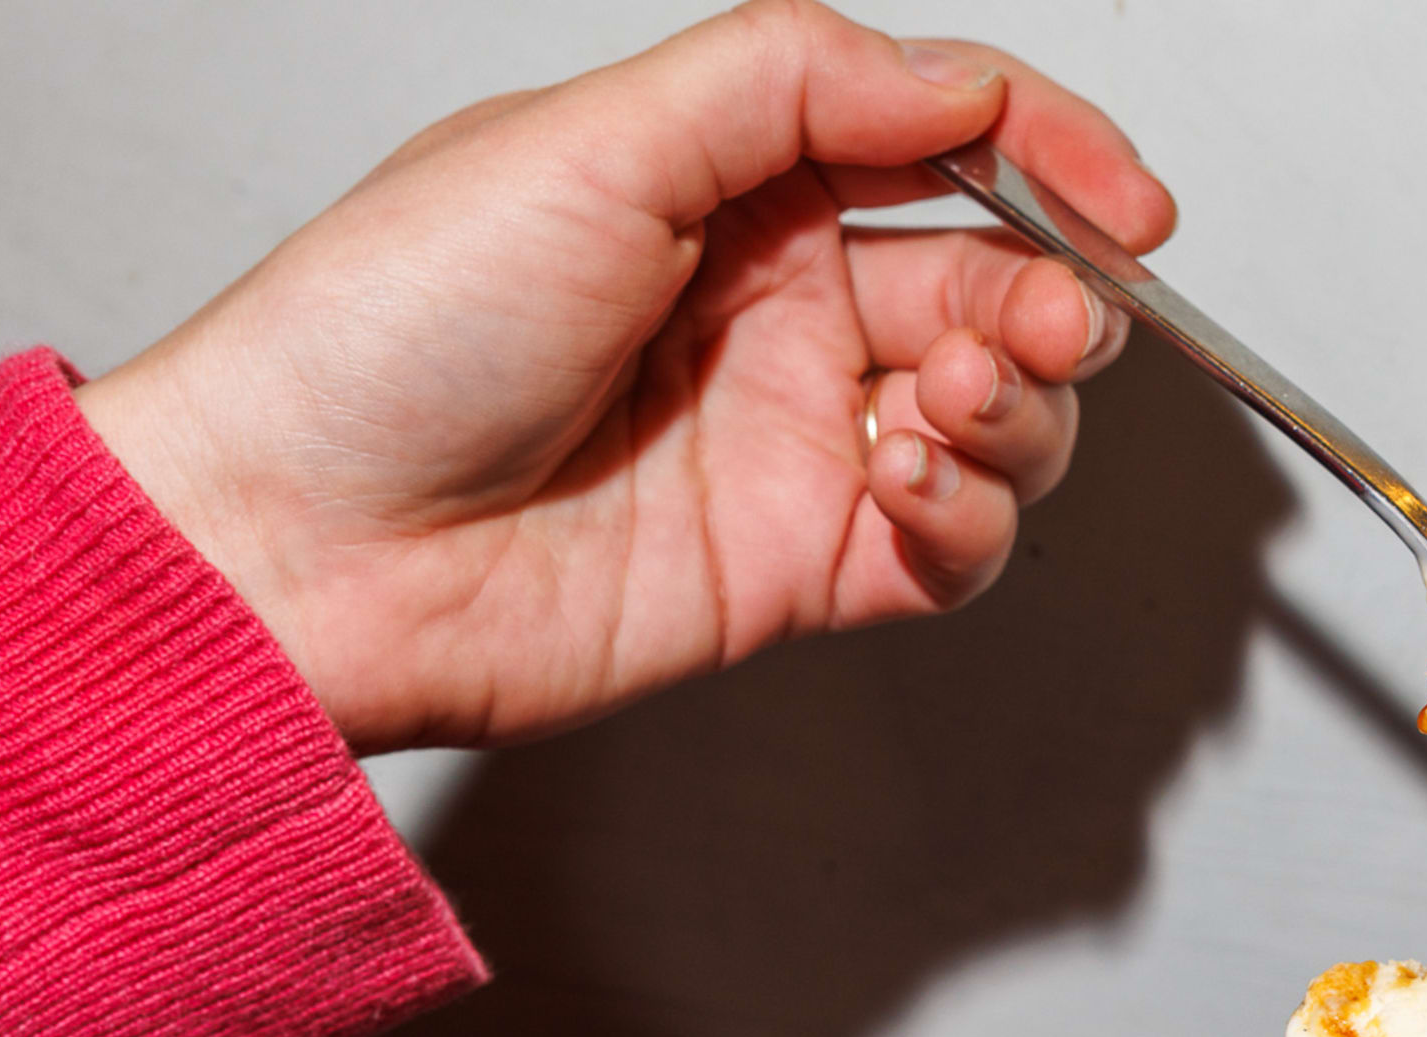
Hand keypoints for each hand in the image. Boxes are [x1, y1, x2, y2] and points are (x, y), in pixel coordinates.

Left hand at [74, 0, 1176, 755]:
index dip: (1051, 156)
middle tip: (1048, 321)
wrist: (300, 545)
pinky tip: (907, 487)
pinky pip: (954, 544)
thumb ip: (788, 85)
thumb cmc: (379, 338)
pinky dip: (969, 514)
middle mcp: (776, 308)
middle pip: (1000, 282)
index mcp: (728, 185)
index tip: (1127, 199)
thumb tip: (950, 79)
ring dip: (1018, 407)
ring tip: (947, 404)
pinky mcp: (798, 567)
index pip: (941, 141)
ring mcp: (793, 441)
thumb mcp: (585, 142)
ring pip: (1001, 416)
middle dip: (1056, 299)